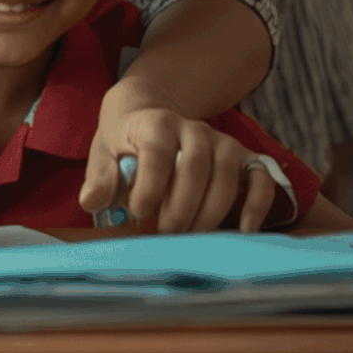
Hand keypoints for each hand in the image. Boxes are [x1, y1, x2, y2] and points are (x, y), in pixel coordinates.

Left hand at [81, 88, 287, 232]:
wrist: (147, 117)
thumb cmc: (125, 145)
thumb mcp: (104, 157)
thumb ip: (101, 180)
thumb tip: (92, 202)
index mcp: (157, 123)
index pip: (158, 152)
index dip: (150, 186)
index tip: (138, 212)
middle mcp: (194, 128)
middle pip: (196, 167)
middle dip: (181, 207)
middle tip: (166, 233)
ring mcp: (222, 142)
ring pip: (227, 175)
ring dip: (210, 212)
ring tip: (190, 235)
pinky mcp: (243, 158)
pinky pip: (260, 179)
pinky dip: (257, 205)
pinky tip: (243, 229)